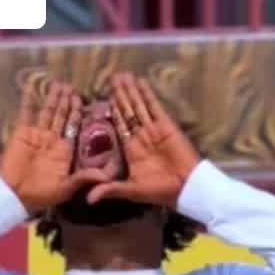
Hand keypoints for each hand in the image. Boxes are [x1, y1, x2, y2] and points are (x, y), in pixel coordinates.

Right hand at [0, 80, 105, 214]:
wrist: (14, 195)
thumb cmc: (41, 194)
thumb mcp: (66, 188)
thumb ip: (85, 178)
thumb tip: (107, 177)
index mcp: (64, 151)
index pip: (73, 127)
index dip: (77, 114)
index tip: (82, 100)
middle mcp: (52, 140)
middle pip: (61, 116)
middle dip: (66, 101)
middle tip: (71, 86)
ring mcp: (37, 135)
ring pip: (47, 111)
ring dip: (52, 98)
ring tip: (58, 84)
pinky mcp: (22, 133)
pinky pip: (26, 113)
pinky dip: (27, 100)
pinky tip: (30, 86)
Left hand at [86, 73, 199, 207]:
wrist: (185, 187)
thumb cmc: (159, 191)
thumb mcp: (131, 191)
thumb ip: (110, 189)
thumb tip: (88, 199)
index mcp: (131, 149)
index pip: (119, 125)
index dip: (112, 111)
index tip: (104, 96)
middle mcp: (140, 136)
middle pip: (127, 111)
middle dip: (120, 95)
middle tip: (112, 78)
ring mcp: (153, 129)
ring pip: (139, 106)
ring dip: (131, 91)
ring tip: (123, 76)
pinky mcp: (166, 125)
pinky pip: (154, 106)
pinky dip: (147, 94)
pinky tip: (140, 82)